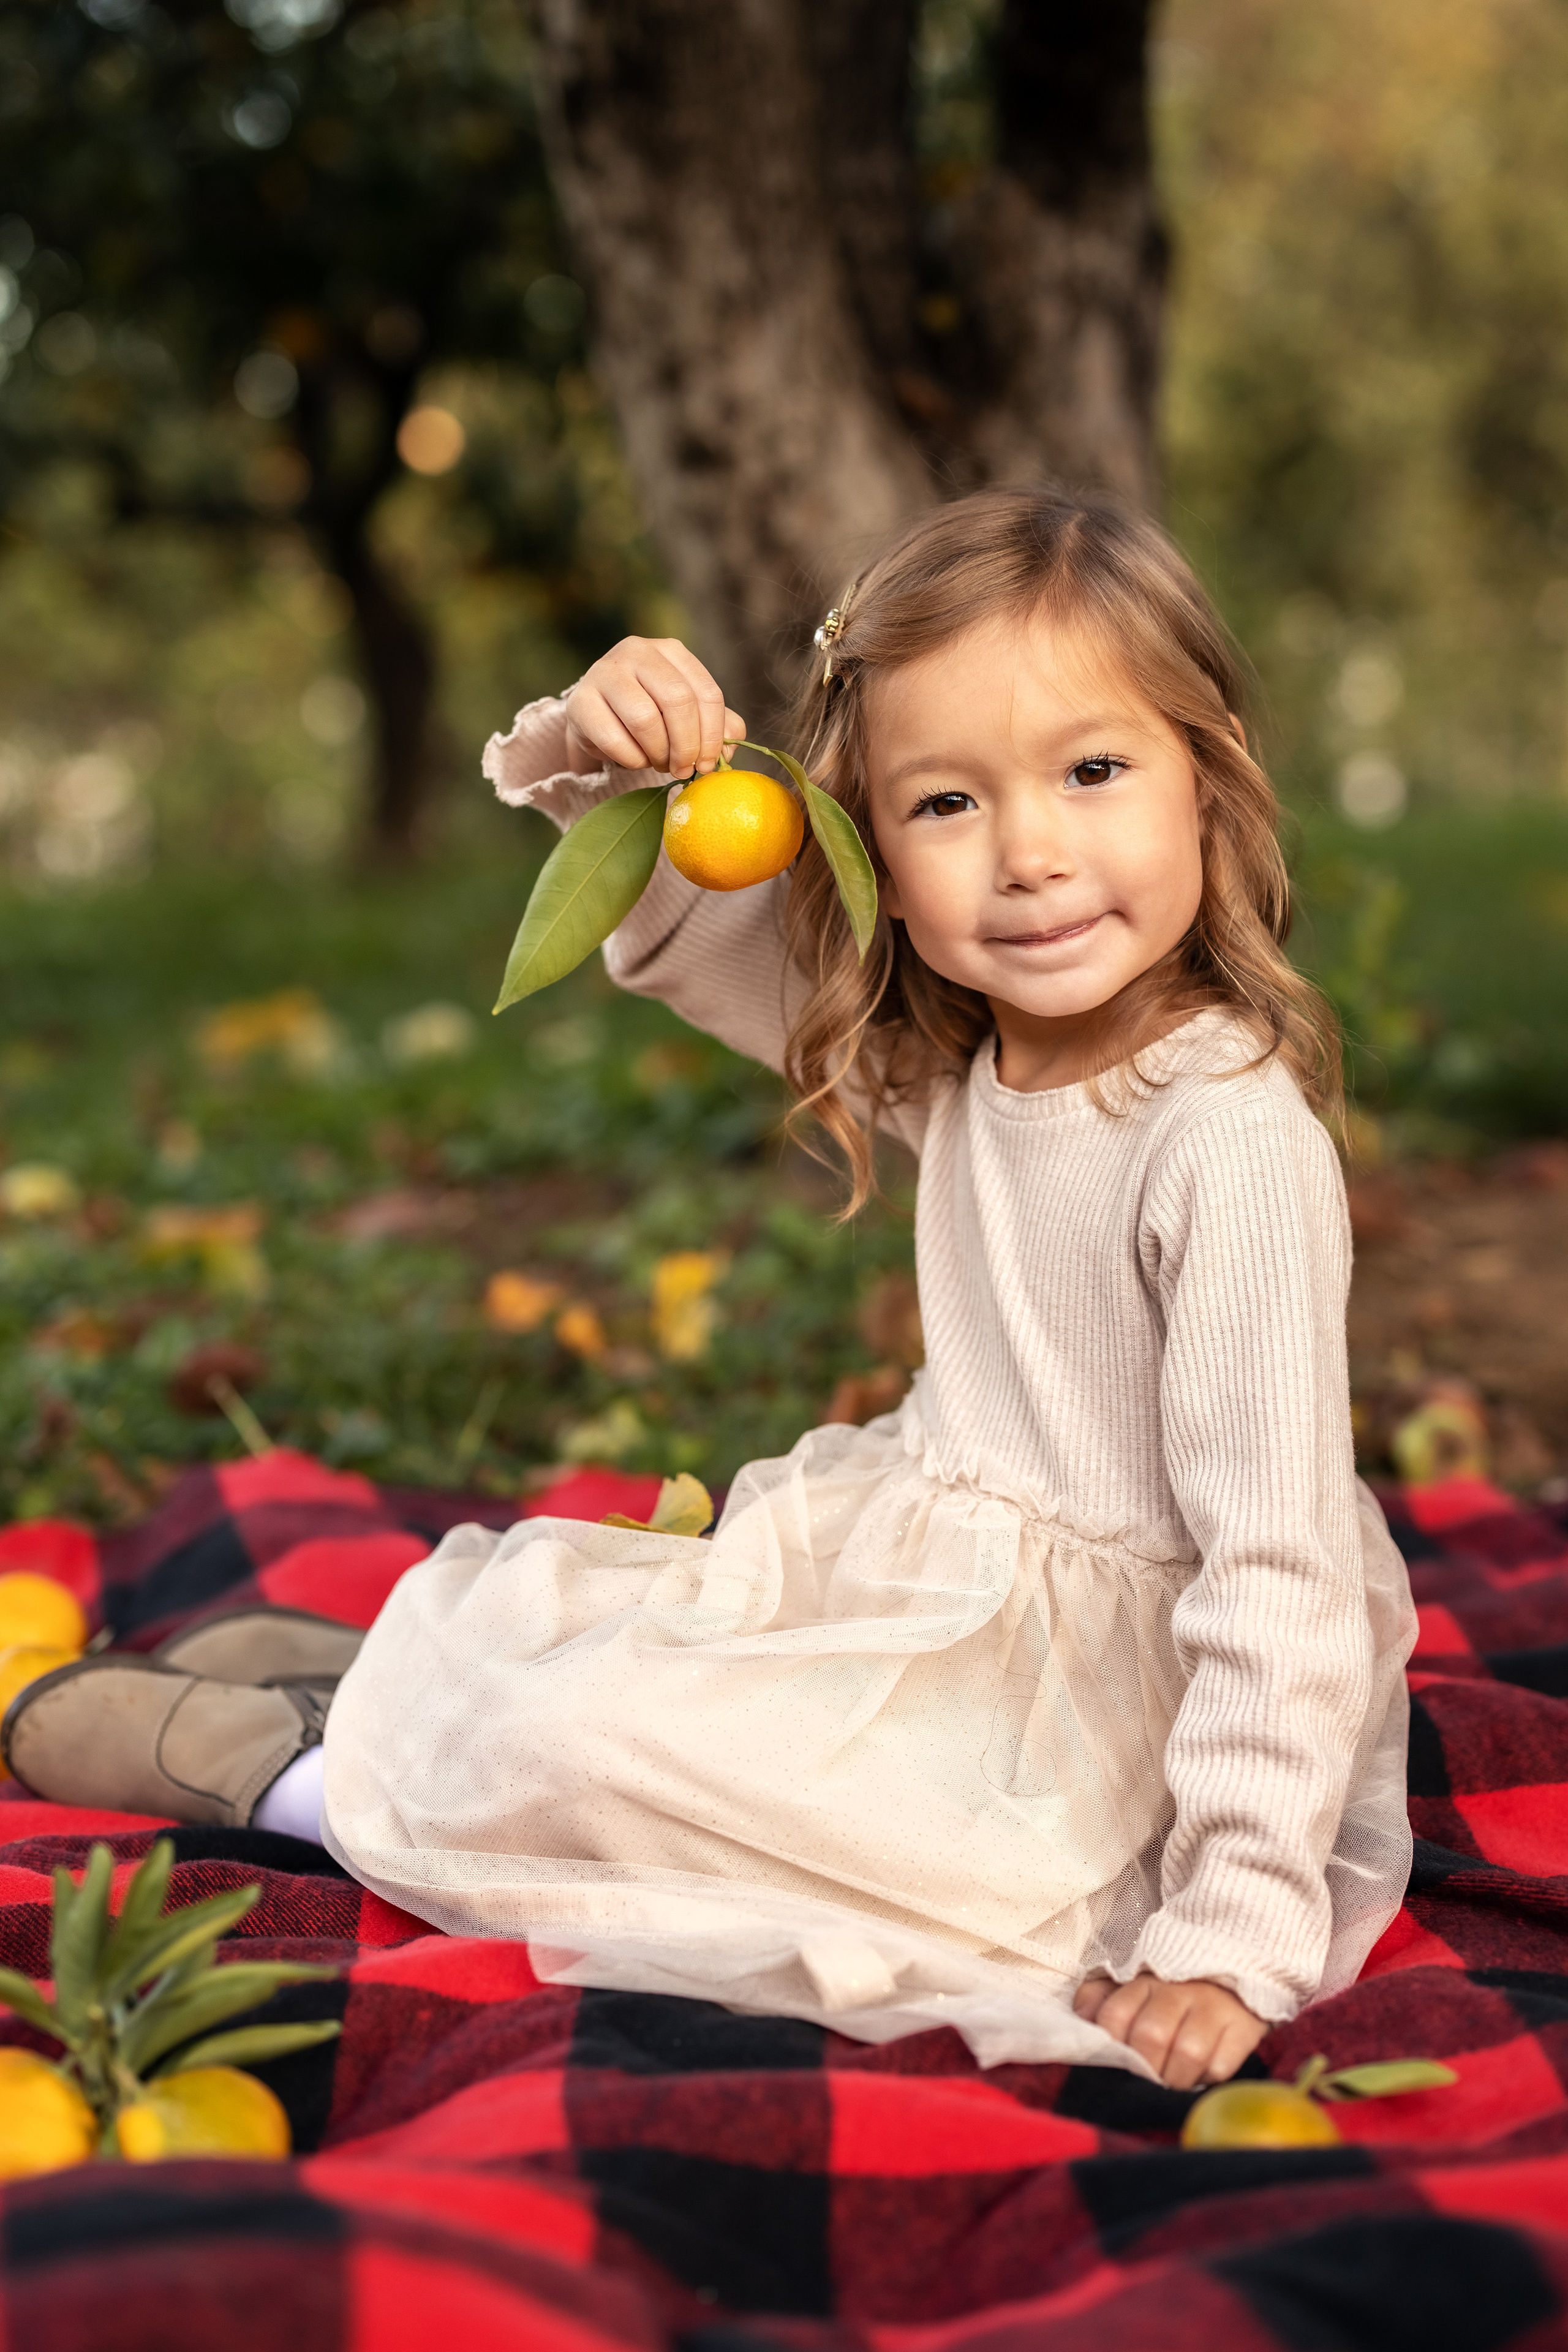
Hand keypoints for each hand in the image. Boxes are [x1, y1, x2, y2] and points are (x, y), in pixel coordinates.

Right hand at [566, 637, 745, 777]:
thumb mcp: (690, 715)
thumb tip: (730, 750)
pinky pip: (614, 739)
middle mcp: (638, 651)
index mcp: (672, 651)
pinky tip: (635, 760)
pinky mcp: (580, 700)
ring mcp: (605, 671)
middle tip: (683, 769)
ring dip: (658, 754)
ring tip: (658, 763)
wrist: (598, 719)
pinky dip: (631, 759)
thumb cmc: (652, 715)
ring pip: (645, 719)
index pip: (707, 693)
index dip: (713, 736)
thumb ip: (719, 727)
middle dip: (686, 746)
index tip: (708, 765)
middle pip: (677, 701)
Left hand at [1072, 1972, 1266, 2088]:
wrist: (1233, 1975)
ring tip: (1174, 2082)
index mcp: (1144, 1982)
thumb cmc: (1173, 1992)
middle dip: (1146, 2069)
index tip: (1119, 2062)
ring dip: (1177, 2078)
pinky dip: (1209, 2078)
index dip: (1113, 2046)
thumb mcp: (1132, 1986)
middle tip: (1149, 2081)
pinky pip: (1221, 2064)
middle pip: (1151, 2036)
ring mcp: (1212, 2009)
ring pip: (1187, 2052)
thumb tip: (1082, 2018)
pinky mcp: (1243, 2028)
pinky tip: (1204, 2074)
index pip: (1115, 2015)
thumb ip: (1101, 1998)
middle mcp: (1177, 1991)